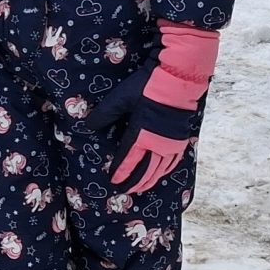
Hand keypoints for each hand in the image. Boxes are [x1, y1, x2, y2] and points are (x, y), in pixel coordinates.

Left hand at [86, 24, 217, 194]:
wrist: (177, 78)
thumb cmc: (147, 87)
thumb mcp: (120, 98)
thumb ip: (104, 114)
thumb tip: (88, 125)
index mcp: (141, 134)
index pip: (128, 159)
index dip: (120, 171)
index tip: (113, 181)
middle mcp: (157, 143)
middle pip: (145, 169)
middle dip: (134, 181)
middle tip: (125, 190)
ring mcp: (171, 142)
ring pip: (160, 169)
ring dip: (149, 180)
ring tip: (141, 188)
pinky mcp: (181, 138)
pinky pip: (173, 161)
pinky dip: (165, 171)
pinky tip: (162, 173)